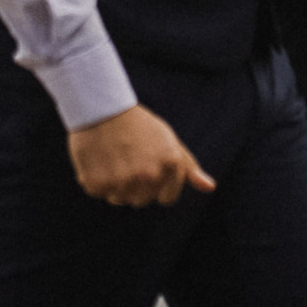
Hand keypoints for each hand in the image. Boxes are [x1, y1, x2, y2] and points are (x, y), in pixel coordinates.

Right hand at [67, 104, 216, 207]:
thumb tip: (210, 188)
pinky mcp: (97, 183)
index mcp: (170, 166)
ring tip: (113, 157)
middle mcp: (148, 176)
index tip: (147, 165)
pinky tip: (98, 158)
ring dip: (115, 184)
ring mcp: (123, 181)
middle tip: (128, 158)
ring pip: (120, 199)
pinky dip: (96, 179)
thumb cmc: (139, 125)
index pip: (167, 198)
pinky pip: (99, 192)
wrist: (103, 106)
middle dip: (136, 185)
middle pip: (142, 201)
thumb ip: (188, 168)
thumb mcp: (169, 141)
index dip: (157, 184)